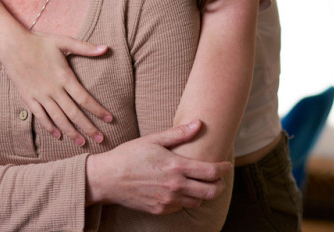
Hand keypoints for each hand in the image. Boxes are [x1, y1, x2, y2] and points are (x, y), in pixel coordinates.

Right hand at [0, 30, 109, 145]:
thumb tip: (106, 48)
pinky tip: (57, 135)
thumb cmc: (38, 41)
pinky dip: (49, 126)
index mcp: (64, 77)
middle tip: (100, 139)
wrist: (11, 44)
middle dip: (88, 127)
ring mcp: (40, 95)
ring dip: (71, 132)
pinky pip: (40, 116)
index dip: (98, 110)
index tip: (110, 119)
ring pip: (58, 118)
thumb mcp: (63, 41)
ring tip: (81, 143)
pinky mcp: (28, 97)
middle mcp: (53, 89)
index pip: (85, 98)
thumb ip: (85, 47)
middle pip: (74, 113)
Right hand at [85, 121, 231, 213]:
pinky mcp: (161, 209)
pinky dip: (185, 200)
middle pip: (211, 191)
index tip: (227, 165)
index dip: (223, 169)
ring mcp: (168, 200)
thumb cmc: (129, 155)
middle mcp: (175, 186)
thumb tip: (199, 124)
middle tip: (218, 179)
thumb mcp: (153, 140)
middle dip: (220, 185)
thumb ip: (178, 134)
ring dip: (203, 193)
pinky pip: (181, 207)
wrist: (107, 178)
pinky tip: (180, 190)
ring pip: (198, 201)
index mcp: (175, 166)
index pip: (211, 171)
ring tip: (199, 183)